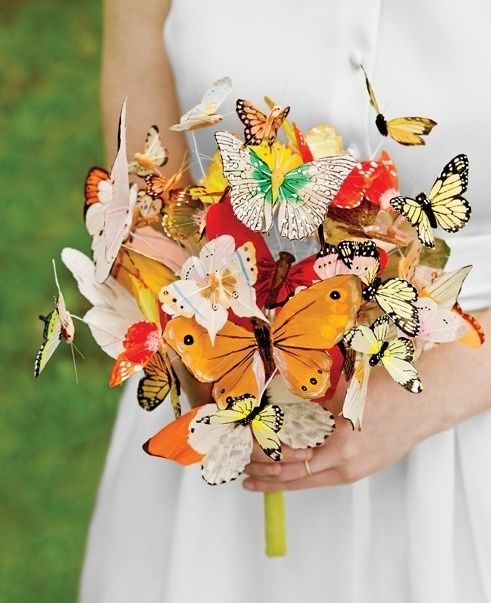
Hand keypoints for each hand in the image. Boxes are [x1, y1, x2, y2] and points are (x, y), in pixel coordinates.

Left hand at [243, 371, 420, 490]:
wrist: (423, 405)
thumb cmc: (387, 394)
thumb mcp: (343, 397)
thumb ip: (316, 408)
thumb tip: (287, 409)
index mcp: (339, 444)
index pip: (290, 457)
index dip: (265, 456)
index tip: (247, 451)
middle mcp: (345, 465)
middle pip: (295, 477)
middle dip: (266, 476)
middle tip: (244, 473)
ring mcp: (354, 471)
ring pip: (309, 481)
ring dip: (281, 481)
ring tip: (257, 482)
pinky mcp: (361, 470)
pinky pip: (325, 477)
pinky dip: (303, 477)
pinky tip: (290, 475)